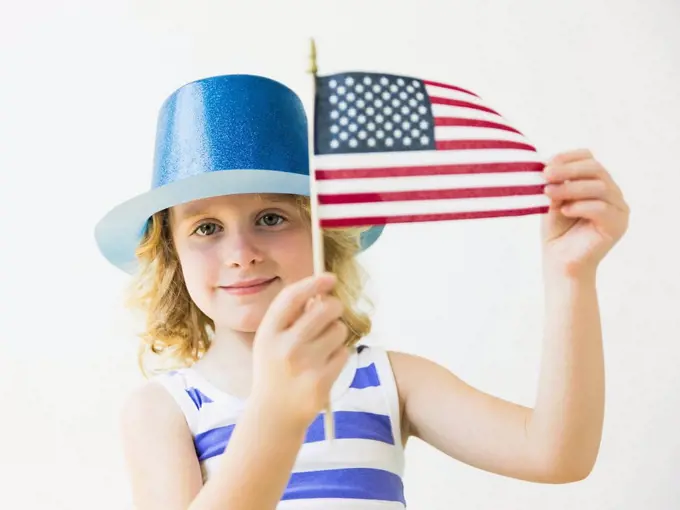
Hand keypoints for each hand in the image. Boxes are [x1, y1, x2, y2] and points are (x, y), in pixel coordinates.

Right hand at [250, 273, 348, 428]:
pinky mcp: (321, 381)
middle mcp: (284, 347)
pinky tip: (325, 366)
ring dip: (337, 334)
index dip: (313, 283)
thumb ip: (290, 316)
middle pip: (324, 309)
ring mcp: (304, 365)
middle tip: (332, 312)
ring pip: (339, 330)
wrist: (274, 414)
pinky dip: (340, 355)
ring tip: (322, 348)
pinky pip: (344, 352)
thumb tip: (321, 290)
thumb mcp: (270, 341)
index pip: (292, 297)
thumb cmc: (276, 369)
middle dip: (334, 307)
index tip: (329, 277)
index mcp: (268, 333)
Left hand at [542, 149, 629, 278]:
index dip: (569, 157)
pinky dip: (581, 206)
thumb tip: (548, 164)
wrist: (560, 262)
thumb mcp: (553, 201)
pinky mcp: (617, 225)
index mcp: (598, 184)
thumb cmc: (557, 231)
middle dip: (568, 169)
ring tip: (549, 192)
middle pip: (596, 169)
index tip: (546, 163)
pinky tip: (564, 210)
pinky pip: (602, 208)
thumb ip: (555, 183)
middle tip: (545, 175)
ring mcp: (619, 209)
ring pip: (600, 187)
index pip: (590, 159)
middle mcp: (613, 194)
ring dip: (571, 187)